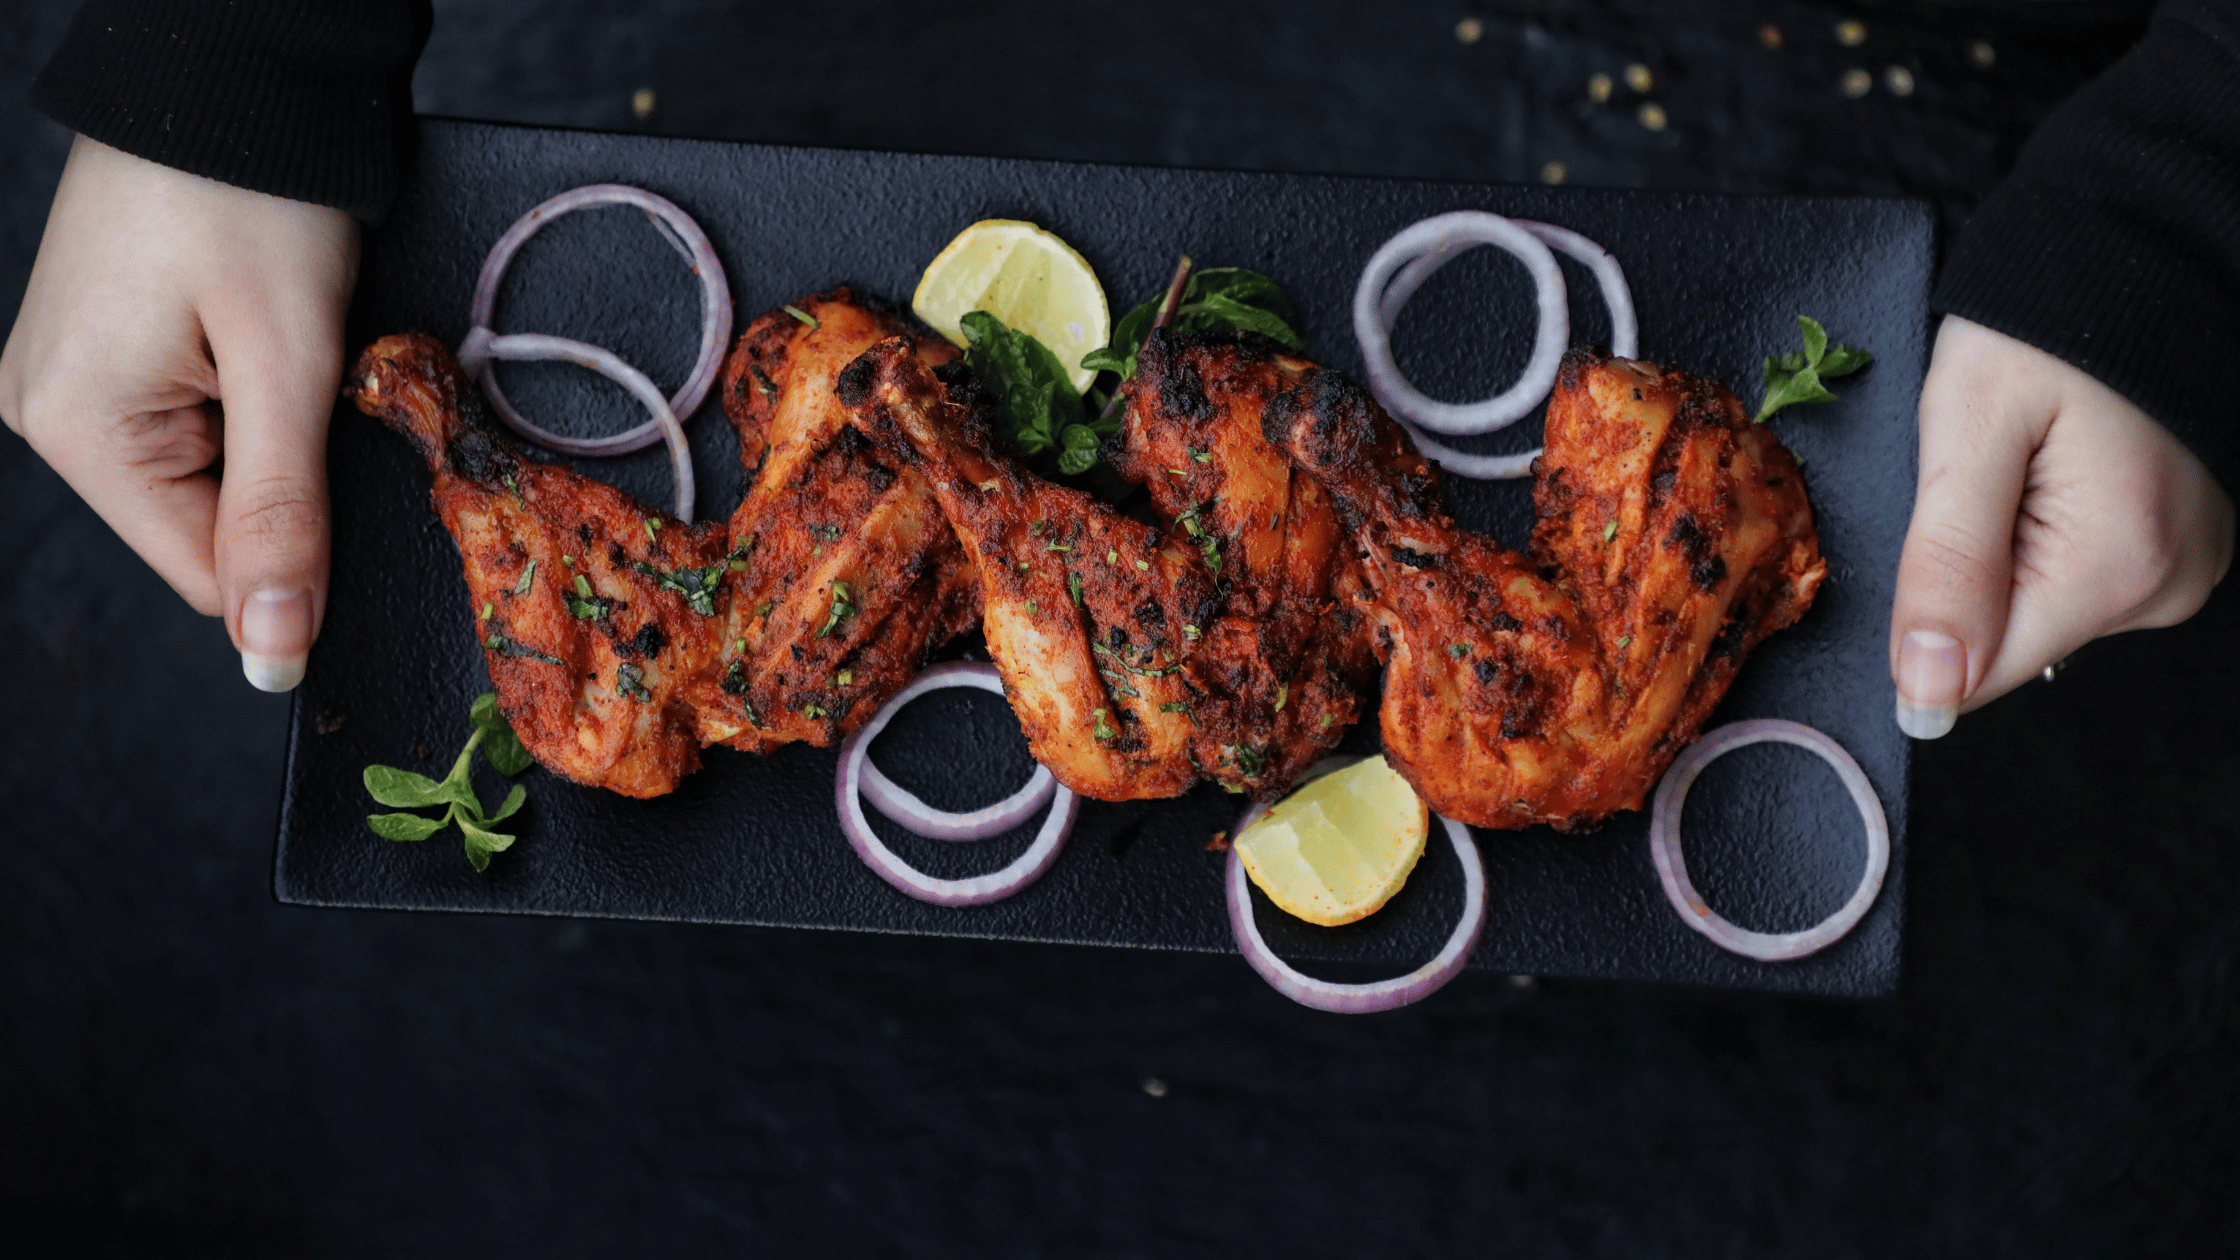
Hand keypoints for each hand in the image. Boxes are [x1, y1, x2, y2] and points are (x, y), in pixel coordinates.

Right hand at [1, 135, 357, 691]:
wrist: (234, 76)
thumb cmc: (258, 200)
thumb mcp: (288, 365)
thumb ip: (281, 516)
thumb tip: (272, 655)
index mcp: (76, 430)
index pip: (205, 576)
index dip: (298, 563)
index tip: (356, 497)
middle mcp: (53, 415)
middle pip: (207, 528)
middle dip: (287, 481)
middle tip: (318, 384)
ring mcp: (77, 379)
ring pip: (213, 477)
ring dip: (275, 435)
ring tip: (284, 343)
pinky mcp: (112, 351)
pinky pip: (201, 421)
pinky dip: (254, 398)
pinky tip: (264, 335)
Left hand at [1890, 316, 2233, 737]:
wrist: (2128, 258)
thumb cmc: (2040, 327)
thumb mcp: (1968, 431)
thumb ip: (1946, 568)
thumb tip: (1927, 694)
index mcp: (2119, 568)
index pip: (1979, 673)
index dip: (1928, 616)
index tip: (1939, 520)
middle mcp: (2169, 587)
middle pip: (2012, 642)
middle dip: (1970, 573)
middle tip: (1986, 471)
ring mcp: (2183, 569)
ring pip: (2040, 609)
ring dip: (2004, 550)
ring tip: (2028, 458)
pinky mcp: (2177, 548)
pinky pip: (2075, 576)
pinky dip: (2041, 534)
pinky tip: (2056, 468)